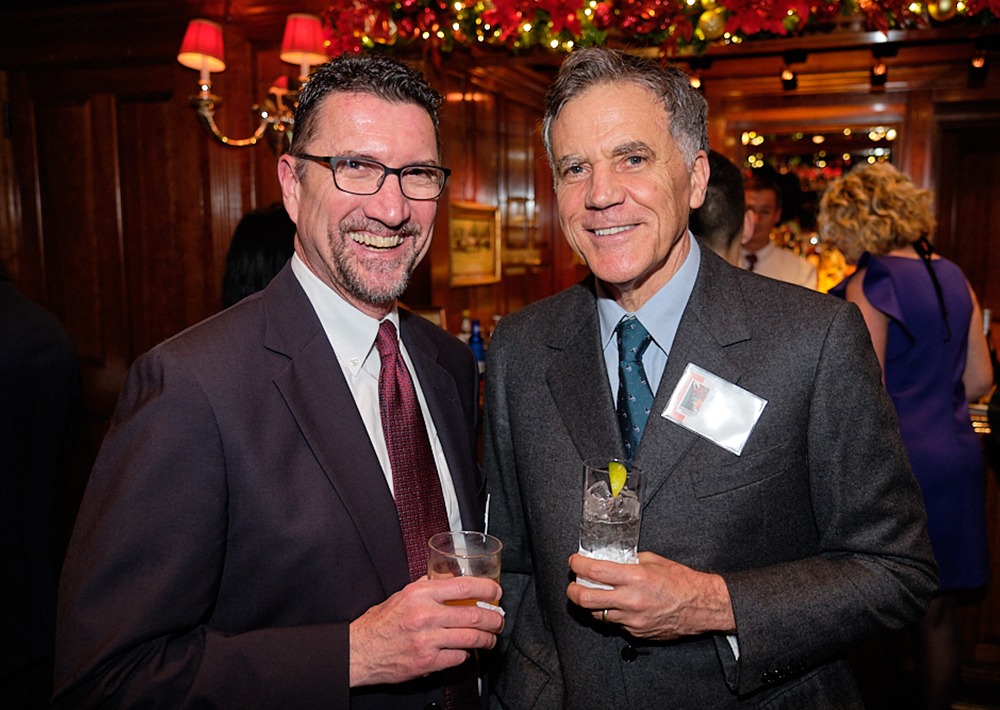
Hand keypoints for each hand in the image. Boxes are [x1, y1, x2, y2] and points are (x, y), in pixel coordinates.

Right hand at [349, 575, 503, 686]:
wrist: (360, 650)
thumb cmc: (380, 623)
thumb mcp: (402, 594)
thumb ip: (427, 586)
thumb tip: (448, 578)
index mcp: (420, 594)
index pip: (464, 586)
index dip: (486, 588)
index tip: (496, 592)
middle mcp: (426, 615)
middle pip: (474, 615)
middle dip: (494, 619)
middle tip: (499, 620)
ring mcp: (427, 640)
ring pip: (471, 638)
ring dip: (487, 639)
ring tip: (490, 638)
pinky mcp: (427, 662)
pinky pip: (458, 657)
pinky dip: (466, 654)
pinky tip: (465, 651)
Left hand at [566, 552, 734, 640]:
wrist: (702, 607)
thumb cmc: (682, 582)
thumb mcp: (654, 561)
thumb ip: (630, 561)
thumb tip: (611, 559)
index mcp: (635, 578)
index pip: (595, 571)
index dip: (578, 565)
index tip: (574, 561)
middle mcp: (631, 601)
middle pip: (585, 599)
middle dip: (573, 590)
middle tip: (573, 584)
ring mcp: (632, 620)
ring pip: (597, 614)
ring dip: (591, 603)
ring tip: (594, 594)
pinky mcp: (636, 633)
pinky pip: (614, 624)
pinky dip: (611, 614)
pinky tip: (617, 606)